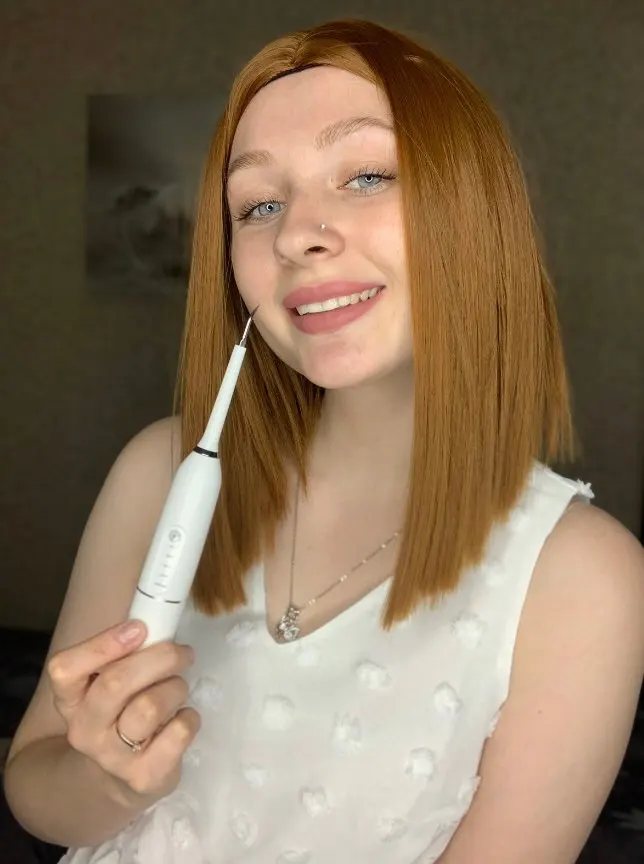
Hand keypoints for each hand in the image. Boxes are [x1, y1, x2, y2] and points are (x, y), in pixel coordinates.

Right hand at [46, 620, 200, 807]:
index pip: (66, 668)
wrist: (117, 779)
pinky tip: (182, 718)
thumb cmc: (120, 713)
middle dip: (159, 657)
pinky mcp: (145, 777)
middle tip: (182, 652)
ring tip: (177, 689)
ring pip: (150, 707)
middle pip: (116, 683)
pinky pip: (178, 733)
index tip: (139, 628)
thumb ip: (123, 655)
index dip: (104, 644)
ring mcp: (112, 758)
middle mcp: (84, 729)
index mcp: (70, 698)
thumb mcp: (108, 684)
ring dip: (175, 688)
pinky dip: (189, 718)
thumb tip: (155, 621)